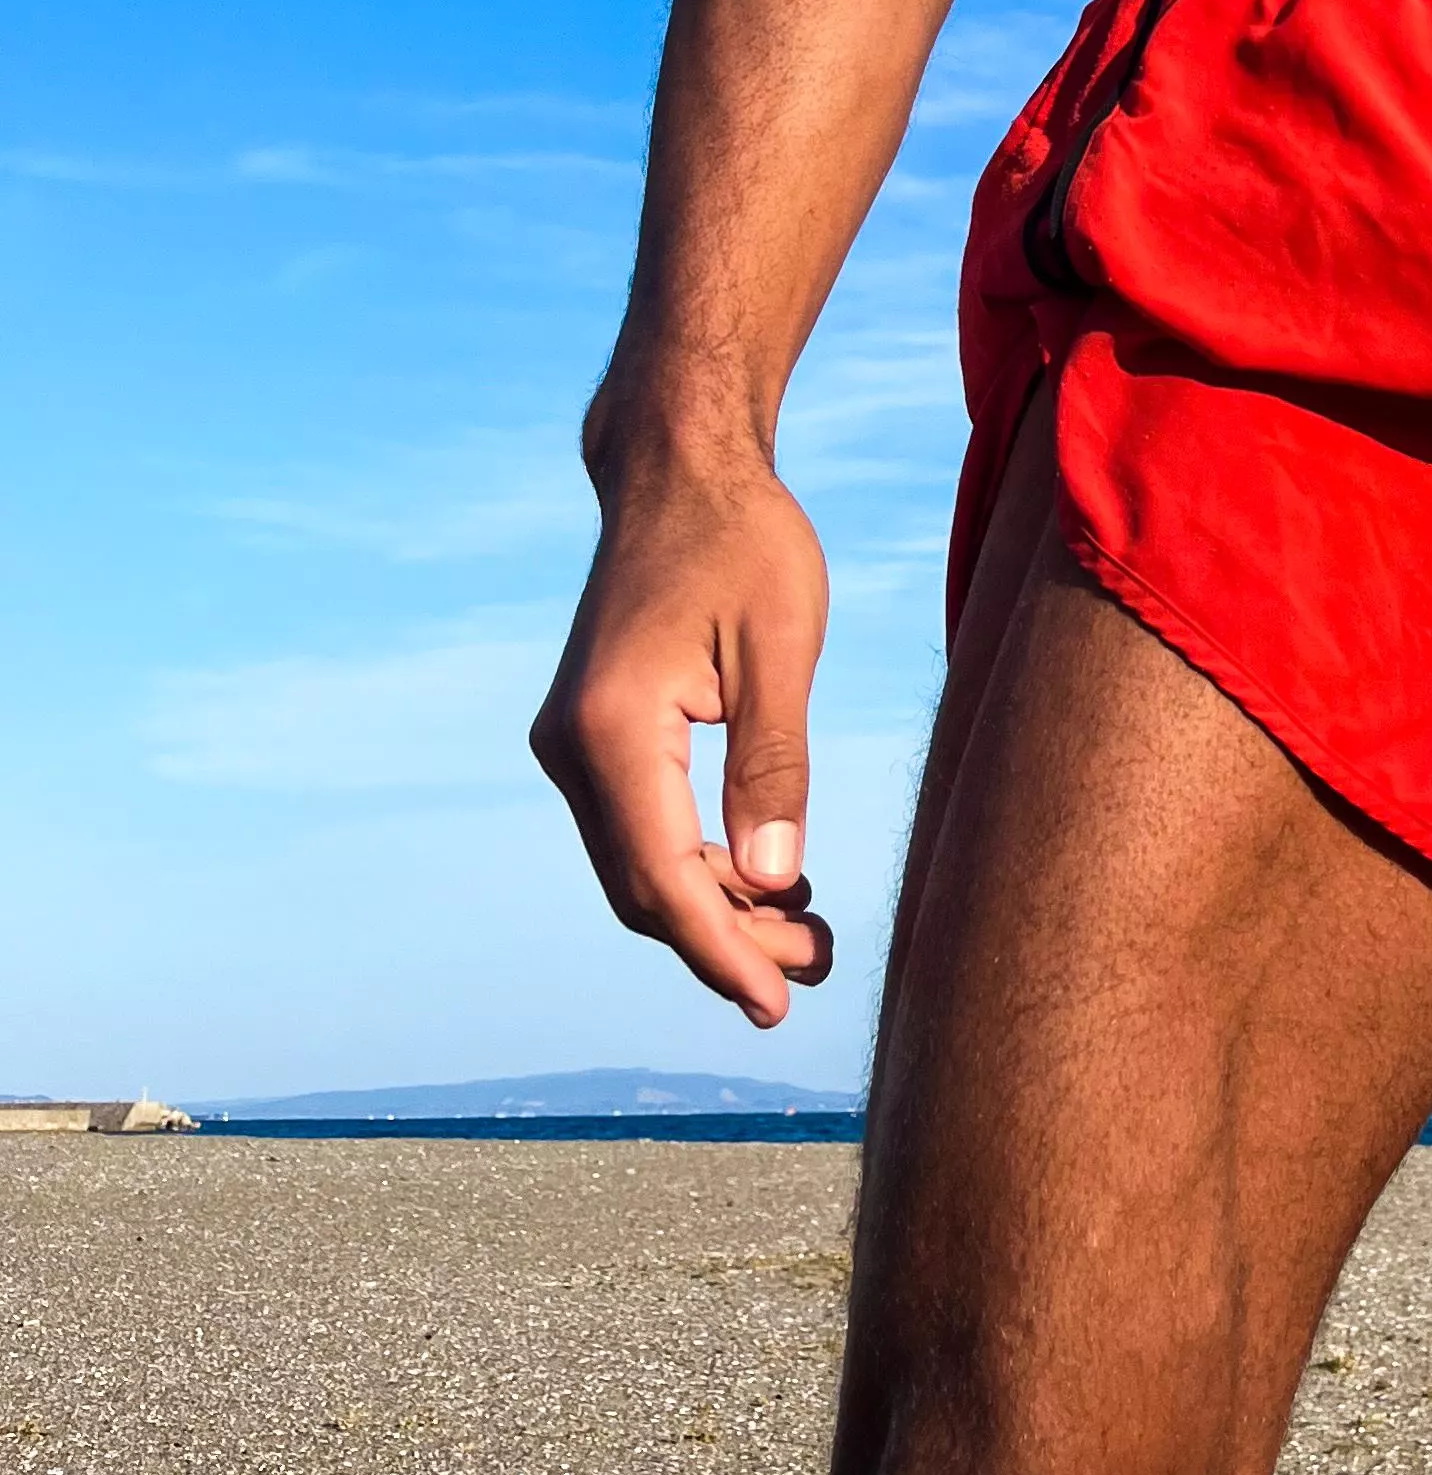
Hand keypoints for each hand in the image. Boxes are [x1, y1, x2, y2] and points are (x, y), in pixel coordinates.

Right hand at [531, 446, 836, 1023]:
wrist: (677, 468)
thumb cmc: (743, 540)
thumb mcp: (782, 647)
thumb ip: (776, 765)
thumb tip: (778, 884)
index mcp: (612, 731)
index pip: (663, 880)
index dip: (720, 953)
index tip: (775, 1005)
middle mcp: (571, 748)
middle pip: (644, 886)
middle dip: (726, 940)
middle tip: (817, 969)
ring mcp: (574, 742)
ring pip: (640, 863)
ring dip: (717, 906)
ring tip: (810, 935)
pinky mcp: (594, 734)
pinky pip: (641, 825)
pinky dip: (700, 860)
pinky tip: (769, 877)